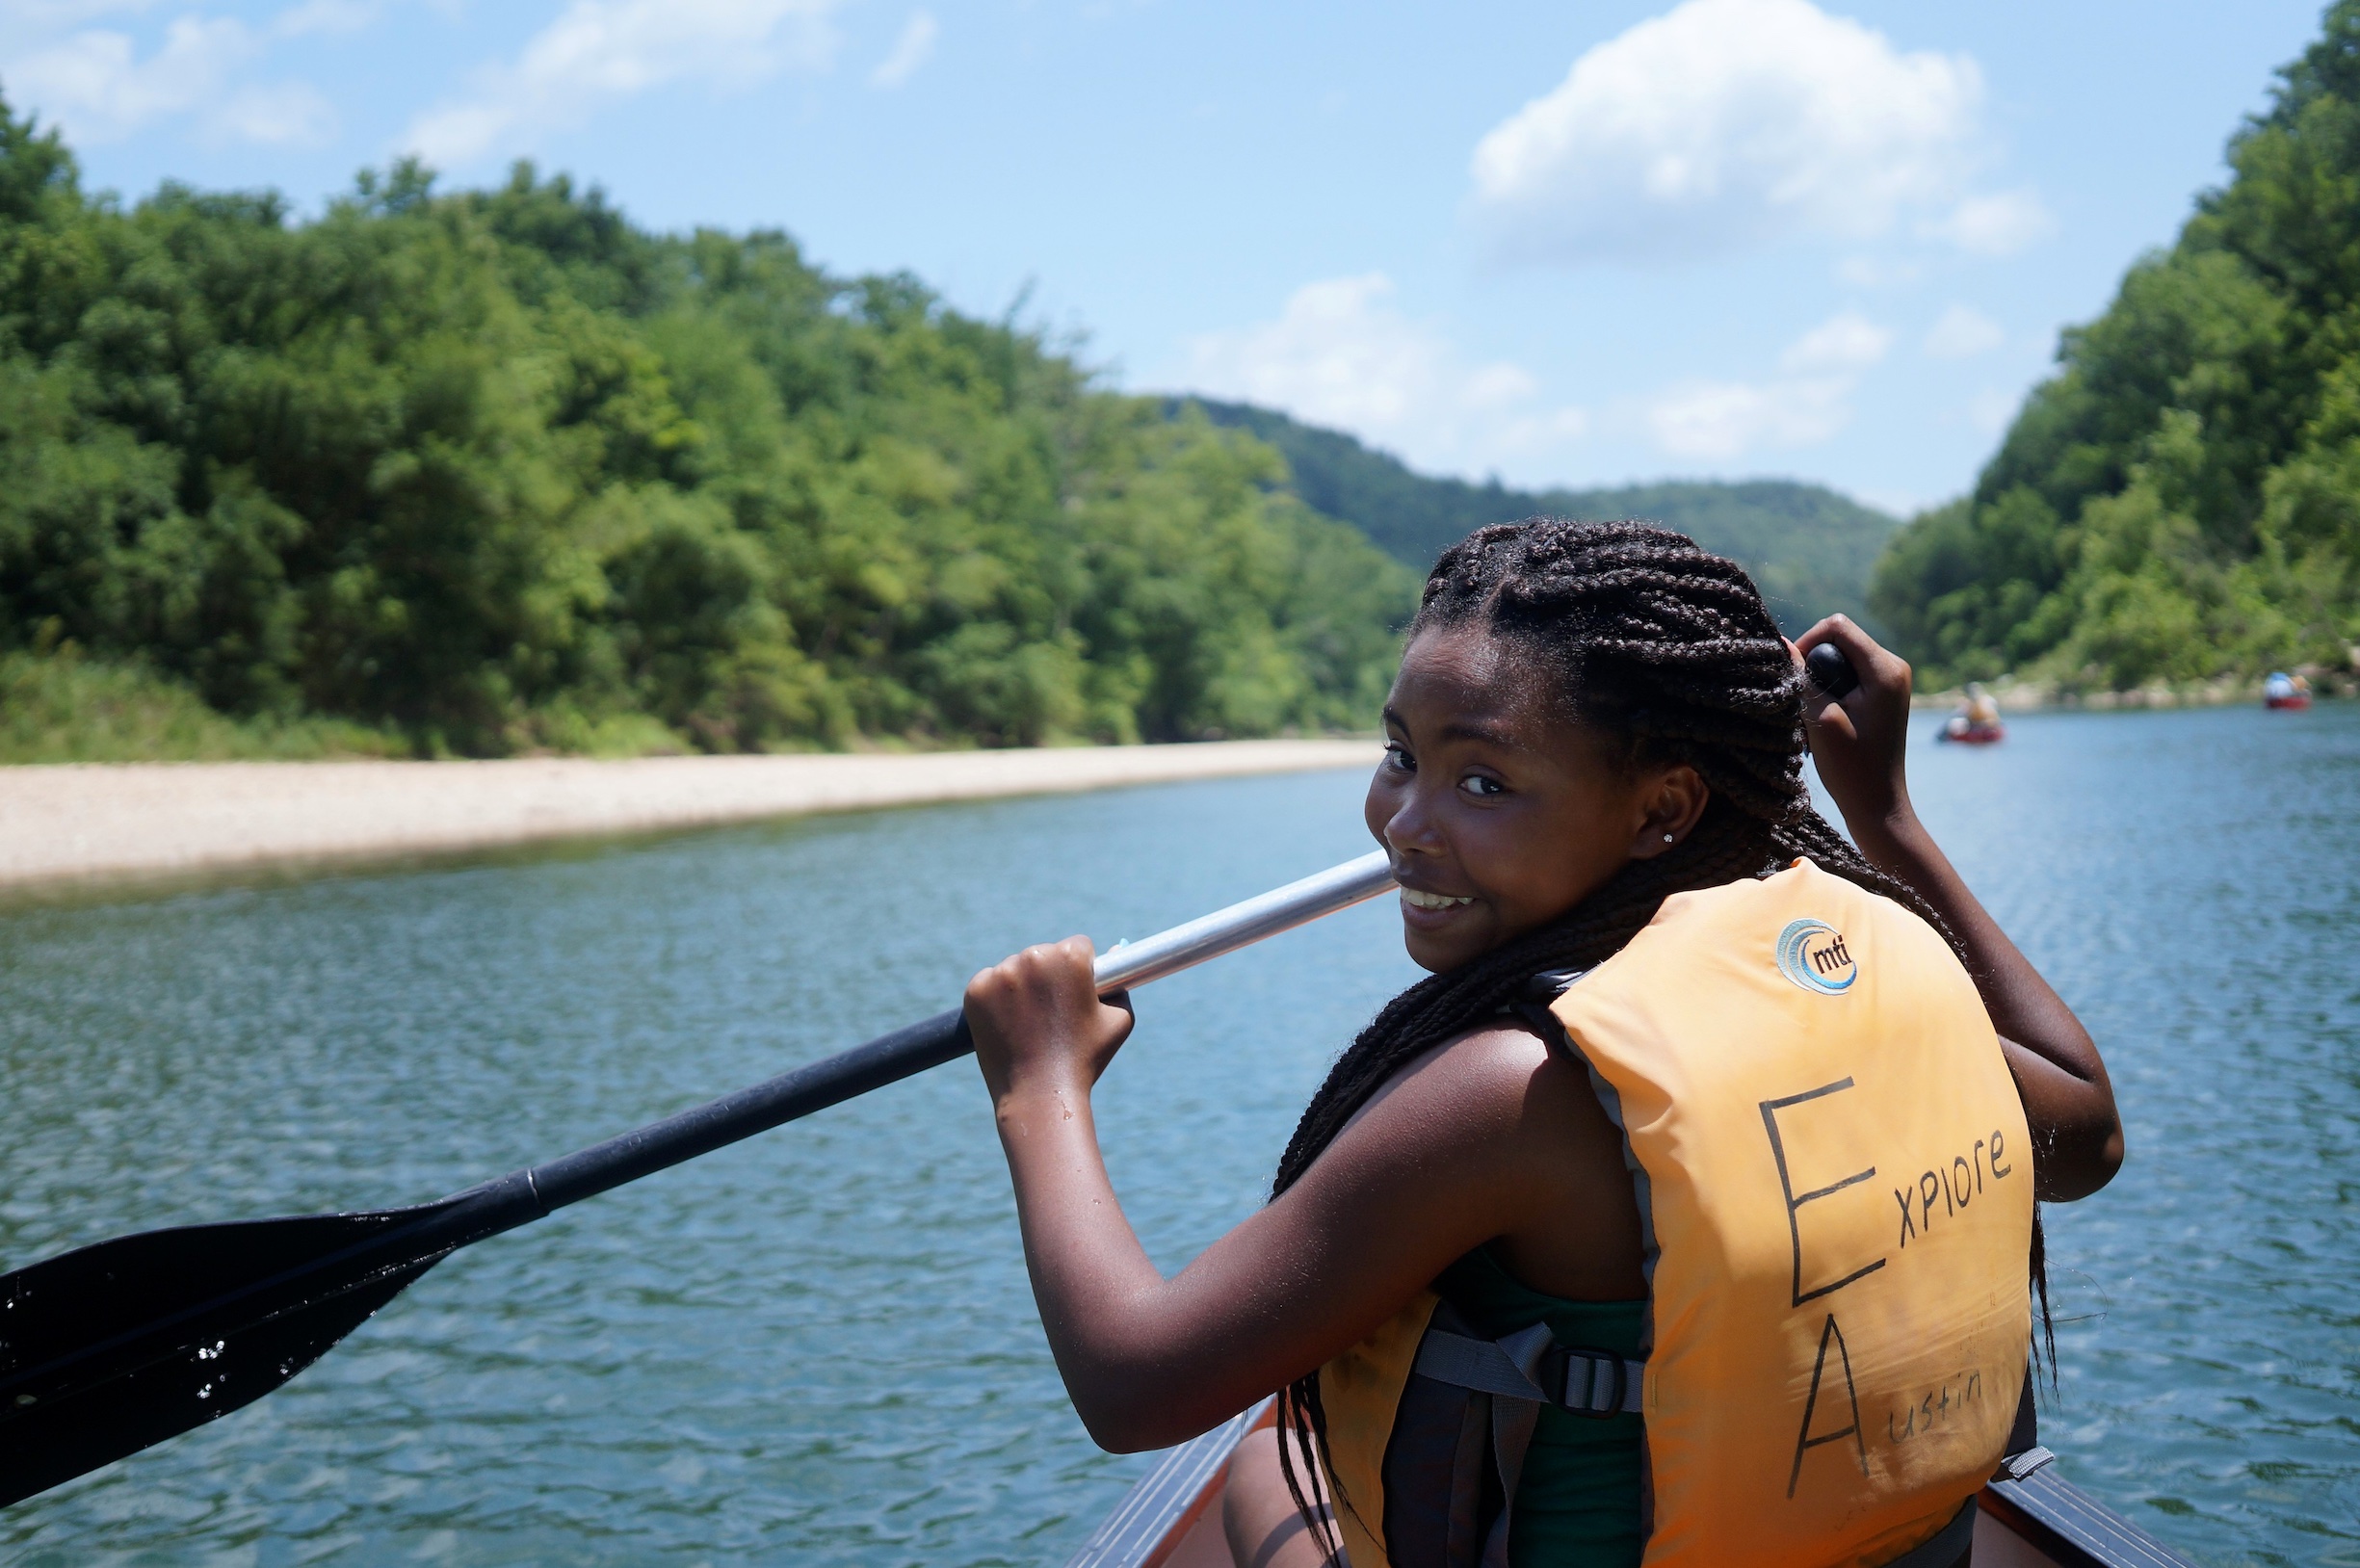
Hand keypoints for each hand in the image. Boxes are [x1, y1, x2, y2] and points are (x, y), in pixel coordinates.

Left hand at [964, 936, 1134, 1106]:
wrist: (1040, 1095)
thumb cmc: (1085, 1060)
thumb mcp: (1119, 1021)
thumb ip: (1121, 984)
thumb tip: (1115, 952)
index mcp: (1069, 957)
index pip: (1077, 946)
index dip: (1082, 971)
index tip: (1077, 994)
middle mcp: (1033, 957)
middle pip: (1045, 954)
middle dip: (1050, 977)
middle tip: (1053, 1014)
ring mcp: (1000, 973)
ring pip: (1016, 969)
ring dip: (1023, 987)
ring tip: (1032, 1024)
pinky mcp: (976, 991)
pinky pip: (989, 983)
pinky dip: (997, 999)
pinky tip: (1010, 1024)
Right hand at [1793, 615, 1913, 832]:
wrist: (1878, 803)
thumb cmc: (1852, 768)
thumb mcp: (1821, 720)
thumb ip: (1803, 679)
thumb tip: (1782, 644)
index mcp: (1886, 669)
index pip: (1837, 627)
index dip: (1808, 642)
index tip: (1793, 675)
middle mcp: (1894, 667)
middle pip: (1839, 640)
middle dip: (1815, 664)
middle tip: (1805, 702)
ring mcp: (1891, 680)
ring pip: (1841, 657)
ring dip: (1821, 680)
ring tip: (1816, 715)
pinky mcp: (1883, 693)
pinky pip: (1849, 674)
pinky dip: (1831, 690)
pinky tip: (1828, 720)